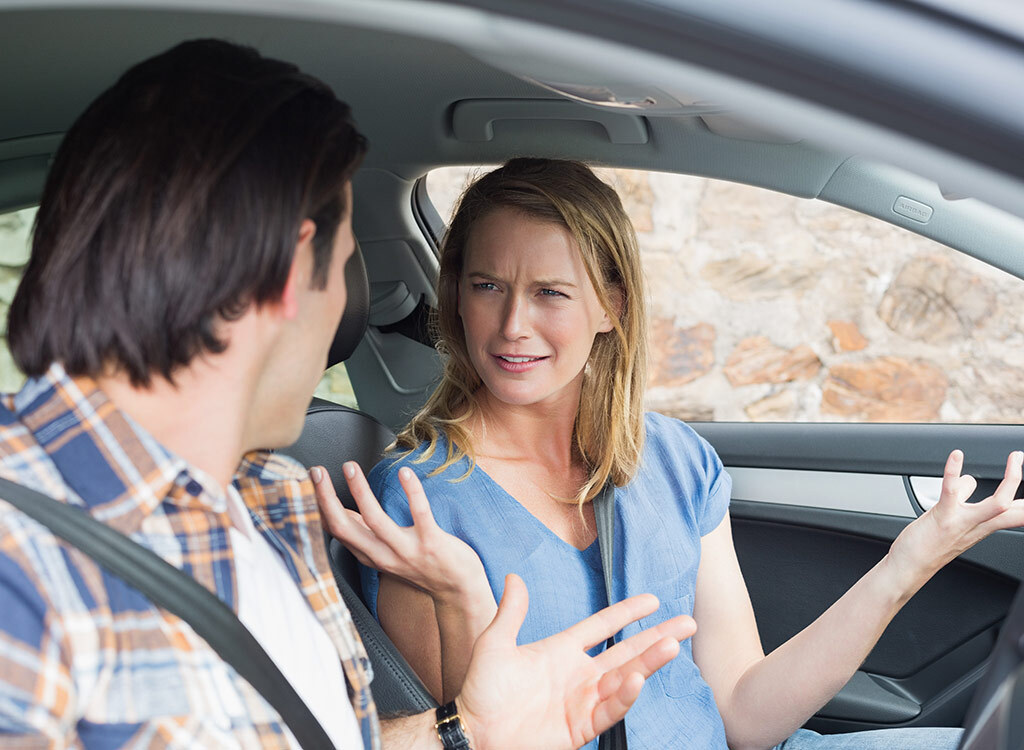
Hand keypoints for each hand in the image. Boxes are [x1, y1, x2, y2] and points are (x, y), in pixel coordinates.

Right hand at [312, 462, 493, 605]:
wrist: (459, 591)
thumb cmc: (424, 567)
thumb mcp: (386, 555)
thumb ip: (365, 535)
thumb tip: (340, 512)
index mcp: (371, 555)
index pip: (336, 532)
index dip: (318, 508)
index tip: (307, 482)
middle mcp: (383, 555)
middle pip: (345, 528)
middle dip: (326, 499)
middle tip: (316, 473)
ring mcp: (407, 550)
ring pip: (375, 520)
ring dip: (360, 491)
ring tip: (349, 467)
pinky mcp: (432, 543)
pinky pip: (419, 513)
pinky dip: (411, 491)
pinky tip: (405, 471)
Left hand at [456, 574, 695, 749]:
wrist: (474, 732)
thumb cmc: (481, 691)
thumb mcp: (495, 643)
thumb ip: (512, 612)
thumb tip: (515, 576)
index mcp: (562, 650)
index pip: (603, 626)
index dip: (627, 613)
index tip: (653, 600)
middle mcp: (579, 674)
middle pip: (627, 651)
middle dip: (657, 638)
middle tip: (688, 623)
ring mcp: (582, 701)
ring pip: (625, 678)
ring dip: (648, 663)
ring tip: (672, 646)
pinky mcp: (580, 727)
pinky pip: (609, 710)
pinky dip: (625, 697)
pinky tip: (637, 680)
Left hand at [889, 450, 1023, 582]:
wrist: (909, 568)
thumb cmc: (927, 544)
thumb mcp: (952, 519)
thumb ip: (963, 498)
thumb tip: (969, 478)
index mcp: (981, 525)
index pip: (1016, 514)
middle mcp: (977, 525)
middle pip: (1015, 511)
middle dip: (1023, 489)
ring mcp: (961, 522)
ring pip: (998, 504)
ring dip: (1012, 479)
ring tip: (1017, 457)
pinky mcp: (942, 517)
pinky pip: (952, 492)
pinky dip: (954, 471)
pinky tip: (957, 455)